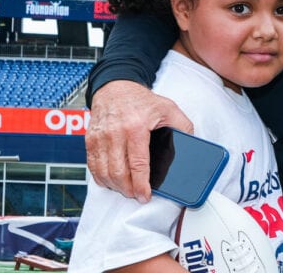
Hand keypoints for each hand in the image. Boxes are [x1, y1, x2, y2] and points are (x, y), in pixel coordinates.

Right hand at [85, 80, 192, 202]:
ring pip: (103, 173)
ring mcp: (100, 137)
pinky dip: (101, 178)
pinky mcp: (90, 140)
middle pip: (118, 173)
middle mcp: (115, 133)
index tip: (145, 196)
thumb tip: (191, 146)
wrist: (115, 87)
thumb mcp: (169, 109)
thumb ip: (183, 127)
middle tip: (136, 195)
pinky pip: (92, 166)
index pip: (138, 164)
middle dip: (127, 190)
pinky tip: (111, 181)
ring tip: (126, 189)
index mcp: (136, 127)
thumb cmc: (141, 100)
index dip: (141, 185)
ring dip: (114, 186)